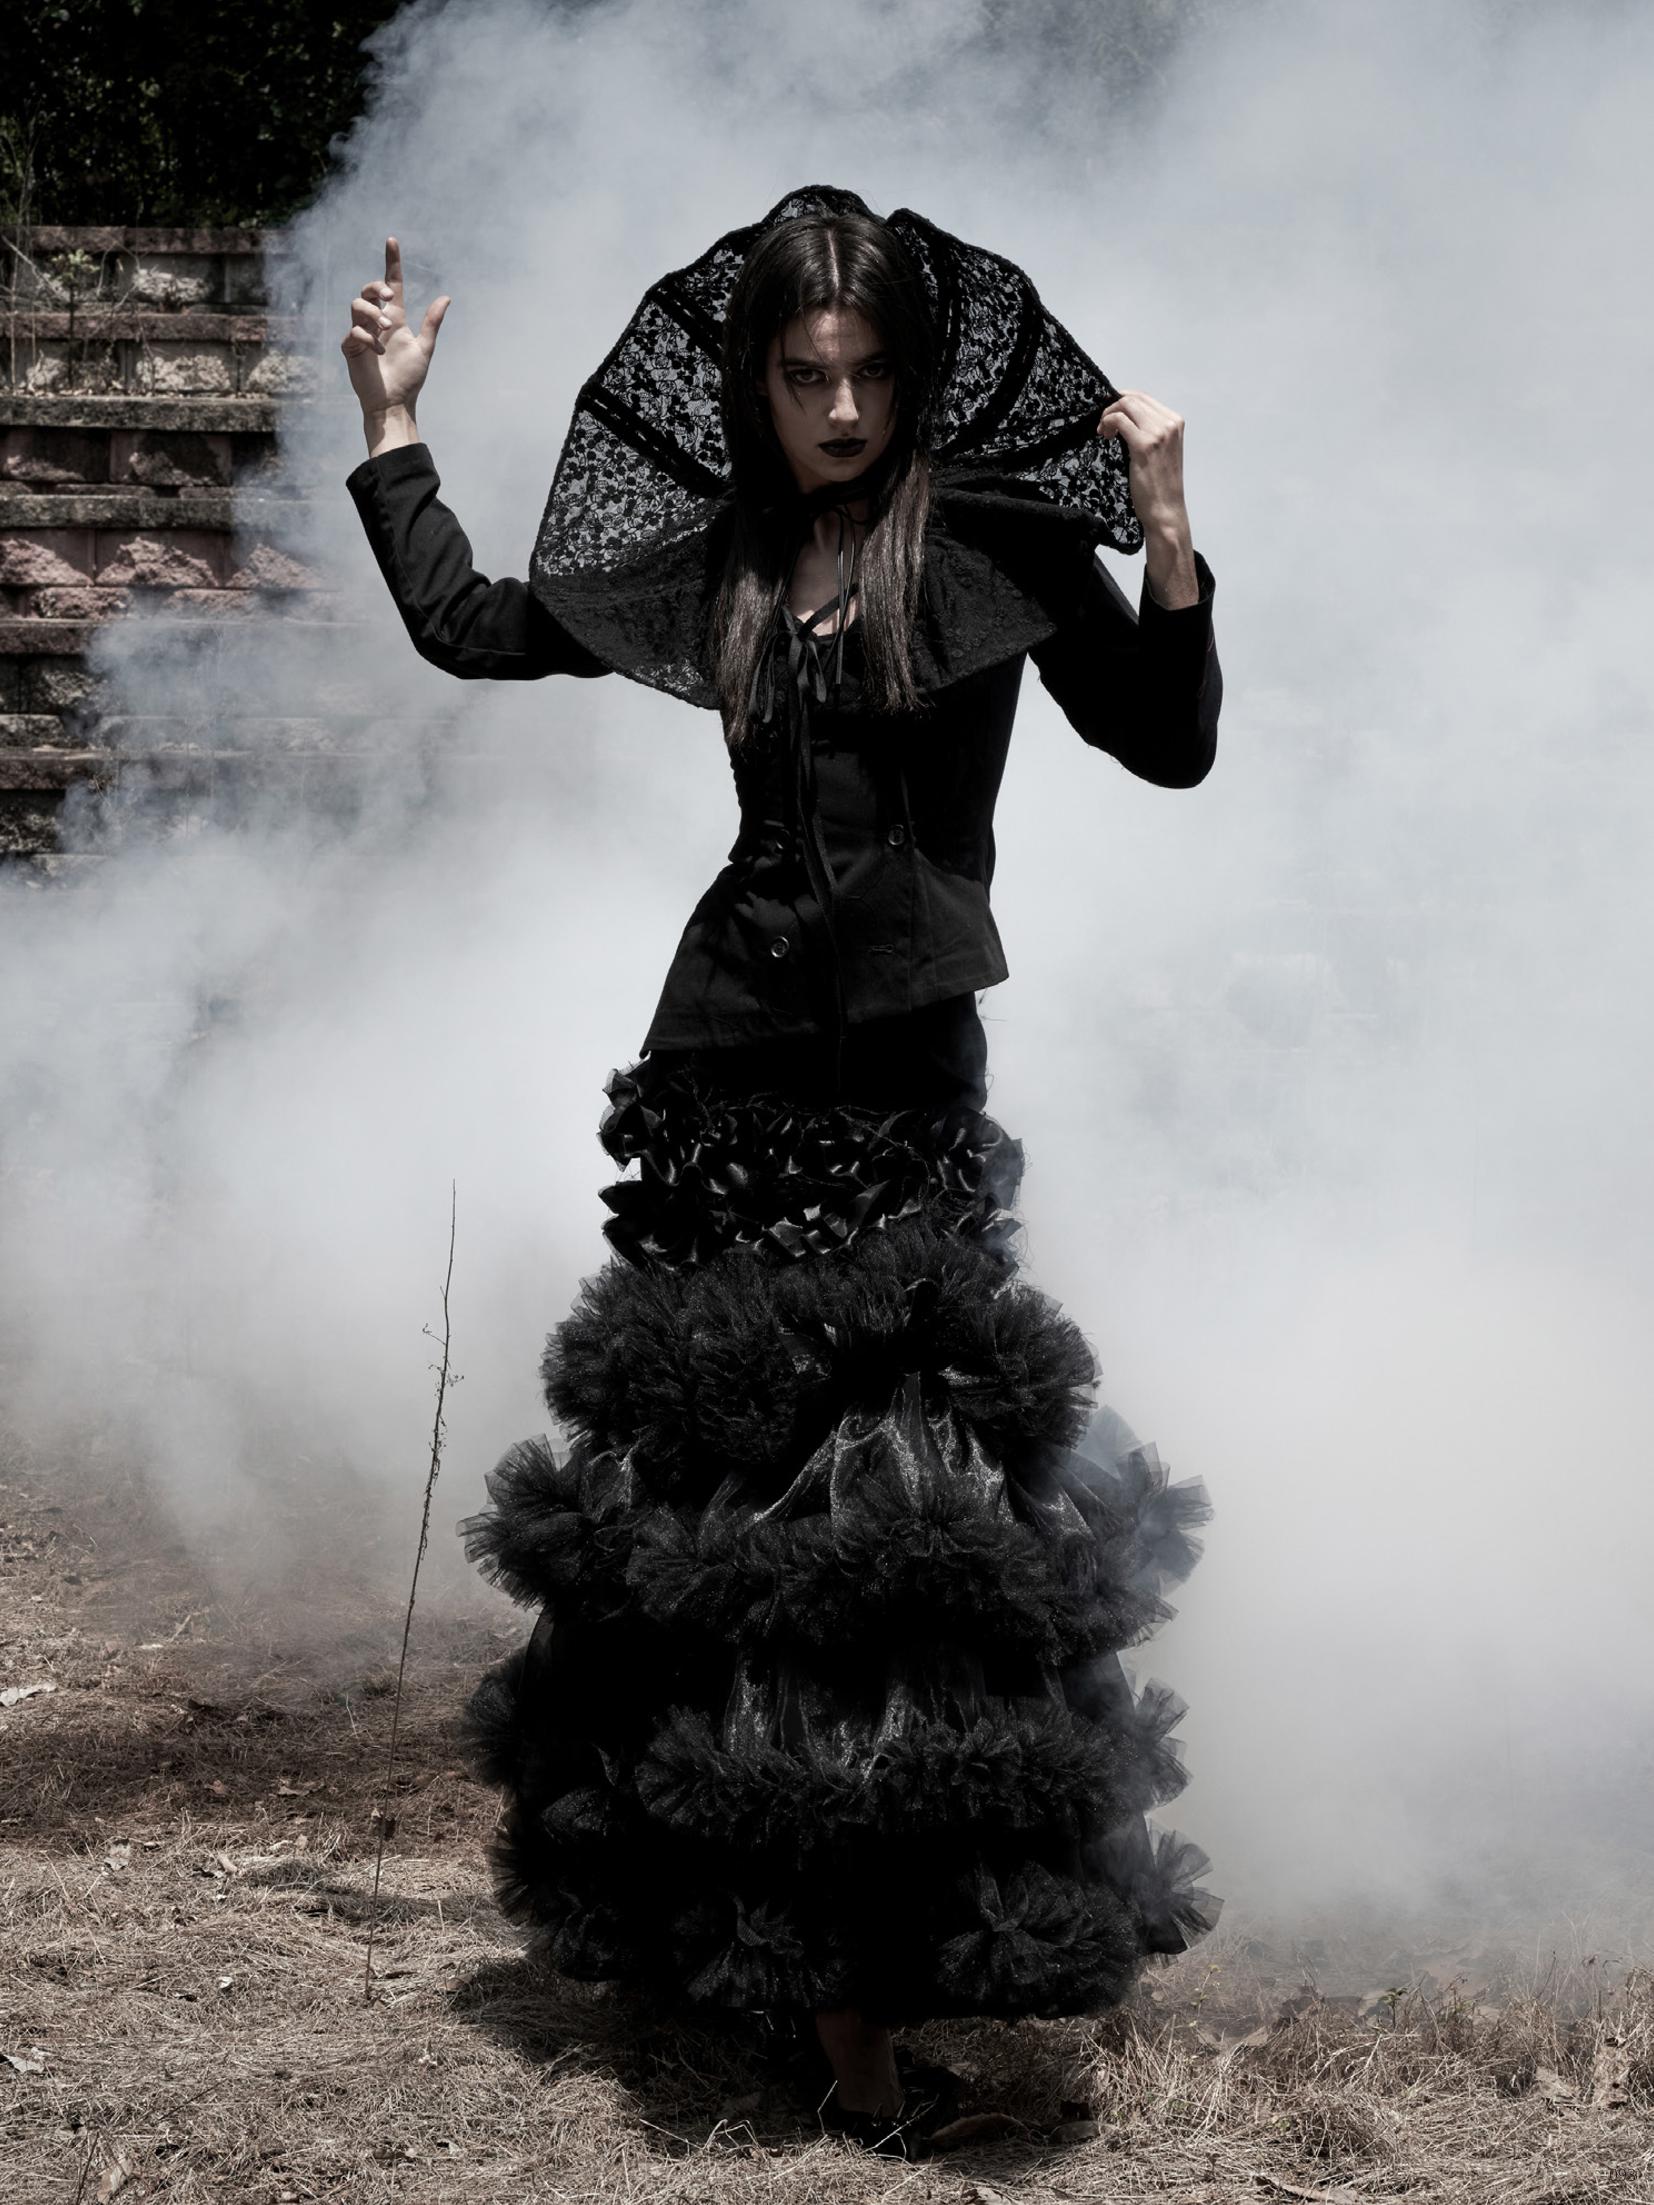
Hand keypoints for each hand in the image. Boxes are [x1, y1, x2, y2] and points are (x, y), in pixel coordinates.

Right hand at [340, 236, 449, 434]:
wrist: (395, 403)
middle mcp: (377, 322)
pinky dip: (366, 338)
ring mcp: (362, 333)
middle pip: (369, 289)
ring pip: (357, 305)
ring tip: (386, 330)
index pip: (392, 284)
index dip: (392, 262)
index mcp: (395, 319)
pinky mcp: (351, 347)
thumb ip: (432, 323)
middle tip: (392, 300)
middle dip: (377, 287)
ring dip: (373, 313)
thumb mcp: (424, 348)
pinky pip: (353, 331)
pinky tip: (377, 352)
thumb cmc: (410, 379)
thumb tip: (446, 297)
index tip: (392, 240)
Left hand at [1097, 388, 1188, 533]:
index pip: (1144, 397)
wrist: (1166, 510)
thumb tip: (1125, 416)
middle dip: (1113, 407)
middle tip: (1104, 425)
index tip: (1111, 414)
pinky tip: (1105, 436)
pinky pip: (1120, 420)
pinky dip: (1108, 423)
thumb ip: (1149, 430)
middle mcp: (1169, 424)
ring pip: (1126, 405)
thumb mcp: (1160, 450)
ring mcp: (1158, 433)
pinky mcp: (1144, 445)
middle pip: (1134, 398)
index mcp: (1175, 422)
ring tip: (1104, 433)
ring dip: (1109, 415)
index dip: (1122, 401)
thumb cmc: (1160, 485)